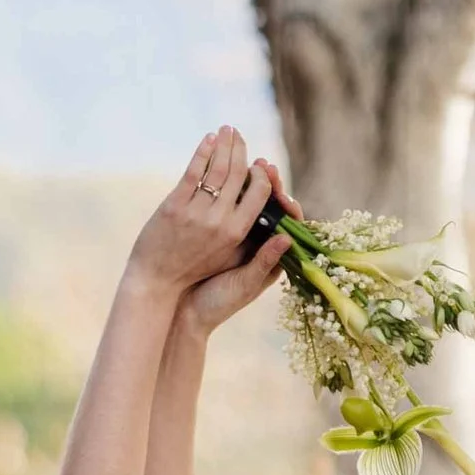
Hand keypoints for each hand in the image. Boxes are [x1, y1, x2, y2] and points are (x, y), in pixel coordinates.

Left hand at [129, 130, 284, 308]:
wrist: (157, 282)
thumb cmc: (196, 270)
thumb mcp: (229, 257)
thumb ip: (250, 234)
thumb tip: (273, 214)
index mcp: (237, 232)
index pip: (260, 191)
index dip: (261, 172)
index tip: (257, 161)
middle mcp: (220, 221)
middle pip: (239, 174)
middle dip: (241, 149)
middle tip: (239, 134)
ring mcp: (196, 213)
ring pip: (218, 169)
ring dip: (224, 144)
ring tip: (227, 129)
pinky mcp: (174, 206)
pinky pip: (194, 172)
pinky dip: (203, 151)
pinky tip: (208, 139)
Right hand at [182, 172, 297, 337]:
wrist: (184, 312)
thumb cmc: (218, 305)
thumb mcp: (243, 286)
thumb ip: (264, 263)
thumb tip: (287, 239)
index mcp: (272, 259)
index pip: (290, 226)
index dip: (287, 206)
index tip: (281, 193)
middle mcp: (260, 244)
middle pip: (273, 208)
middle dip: (271, 185)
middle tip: (265, 165)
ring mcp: (241, 236)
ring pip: (252, 202)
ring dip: (252, 182)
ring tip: (251, 161)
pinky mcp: (220, 230)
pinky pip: (231, 204)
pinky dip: (232, 188)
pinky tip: (228, 173)